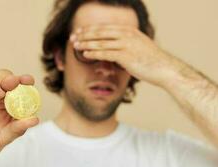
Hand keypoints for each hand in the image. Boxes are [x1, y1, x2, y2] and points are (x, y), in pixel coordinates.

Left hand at [70, 25, 184, 87]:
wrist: (164, 68)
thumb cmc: (150, 60)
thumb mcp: (138, 46)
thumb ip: (125, 43)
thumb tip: (113, 47)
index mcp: (128, 30)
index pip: (104, 28)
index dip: (90, 29)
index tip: (79, 31)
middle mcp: (126, 35)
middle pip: (100, 33)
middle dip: (84, 35)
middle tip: (73, 37)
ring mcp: (126, 44)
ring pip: (101, 43)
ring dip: (86, 44)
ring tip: (75, 45)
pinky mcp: (126, 56)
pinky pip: (105, 53)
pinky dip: (94, 53)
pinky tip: (85, 54)